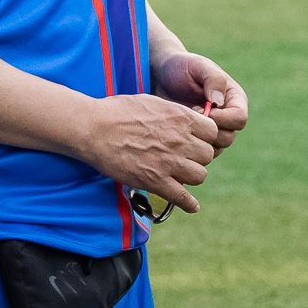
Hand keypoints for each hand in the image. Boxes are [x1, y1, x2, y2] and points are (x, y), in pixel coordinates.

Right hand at [84, 92, 220, 211]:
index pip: (213, 132)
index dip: (205, 137)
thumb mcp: (153, 102)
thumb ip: (174, 113)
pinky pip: (182, 197)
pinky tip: (191, 205)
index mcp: (181, 118)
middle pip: (208, 155)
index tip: (196, 140)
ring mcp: (169, 162)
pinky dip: (189, 203)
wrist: (94, 128)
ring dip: (191, 176)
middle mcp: (180, 140)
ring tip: (181, 175)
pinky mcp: (155, 181)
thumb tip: (185, 118)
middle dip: (198, 157)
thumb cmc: (118, 111)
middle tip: (185, 158)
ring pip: (199, 175)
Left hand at [155, 52, 249, 153]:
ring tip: (181, 125)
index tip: (201, 110)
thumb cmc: (181, 67)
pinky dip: (188, 147)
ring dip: (198, 141)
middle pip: (229, 137)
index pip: (239, 118)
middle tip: (188, 120)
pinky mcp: (198, 139)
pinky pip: (199, 153)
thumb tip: (219, 102)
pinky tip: (176, 132)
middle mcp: (228, 117)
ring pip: (215, 149)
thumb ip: (213, 79)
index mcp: (234, 99)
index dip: (223, 118)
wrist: (160, 76)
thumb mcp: (198, 66)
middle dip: (208, 132)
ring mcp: (213, 130)